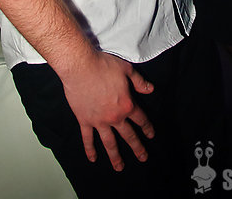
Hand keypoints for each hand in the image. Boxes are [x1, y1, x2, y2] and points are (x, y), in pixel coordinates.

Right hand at [61, 50, 154, 170]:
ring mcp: (99, 121)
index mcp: (127, 105)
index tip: (150, 135)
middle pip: (128, 135)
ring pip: (109, 143)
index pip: (140, 119)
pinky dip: (90, 149)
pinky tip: (93, 159)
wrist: (80, 67)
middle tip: (143, 157)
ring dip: (115, 156)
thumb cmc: (103, 66)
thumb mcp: (126, 70)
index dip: (147, 127)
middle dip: (137, 147)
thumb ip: (139, 81)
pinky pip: (88, 138)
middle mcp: (114, 117)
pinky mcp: (84, 120)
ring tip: (120, 167)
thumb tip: (150, 89)